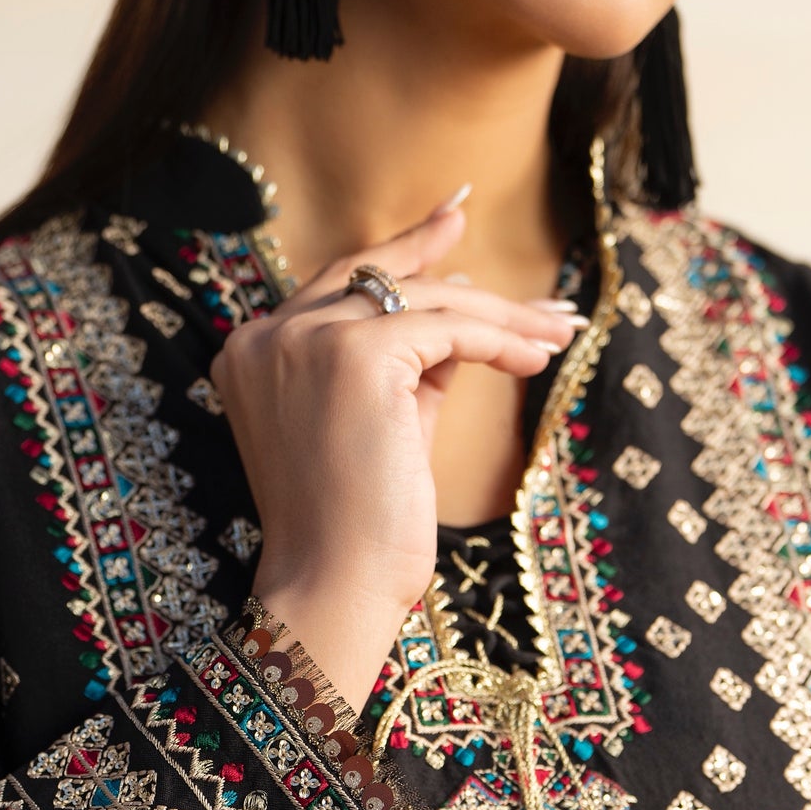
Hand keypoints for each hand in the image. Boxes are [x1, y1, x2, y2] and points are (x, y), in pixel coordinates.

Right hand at [209, 195, 578, 710]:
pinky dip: (498, 340)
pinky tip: (534, 358)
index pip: (336, 284)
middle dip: (456, 269)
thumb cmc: (355, 529)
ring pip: (421, 299)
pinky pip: (446, 328)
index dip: (400, 254)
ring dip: (500, 315)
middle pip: (376, 276)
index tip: (451, 226)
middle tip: (527, 274)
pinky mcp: (352, 354)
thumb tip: (462, 320)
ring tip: (555, 332)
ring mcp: (304, 340)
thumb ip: (408, 370)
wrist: (335, 583)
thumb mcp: (381, 428)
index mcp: (255, 354)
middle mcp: (267, 336)